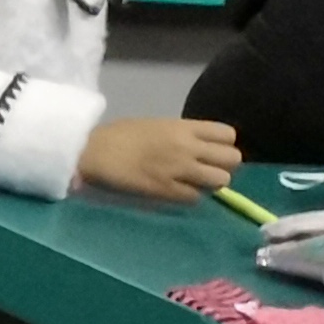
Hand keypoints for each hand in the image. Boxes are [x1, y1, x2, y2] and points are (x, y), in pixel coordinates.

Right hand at [79, 118, 241, 200]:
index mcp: (183, 128)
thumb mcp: (156, 125)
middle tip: (205, 169)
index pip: (228, 135)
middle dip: (222, 166)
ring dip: (209, 184)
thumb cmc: (118, 135)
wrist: (92, 152)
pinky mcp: (166, 190)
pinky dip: (189, 197)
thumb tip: (198, 147)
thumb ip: (181, 135)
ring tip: (193, 183)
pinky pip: (196, 198)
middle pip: (232, 159)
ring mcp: (179, 170)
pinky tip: (175, 192)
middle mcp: (188, 147)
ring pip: (220, 181)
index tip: (211, 150)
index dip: (223, 145)